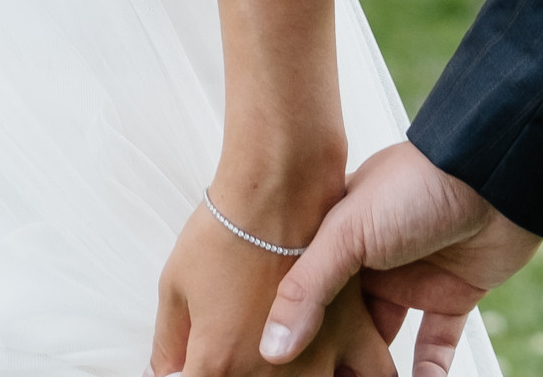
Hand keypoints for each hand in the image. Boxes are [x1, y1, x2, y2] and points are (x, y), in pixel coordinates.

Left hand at [152, 188, 393, 376]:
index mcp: (222, 366)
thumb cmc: (224, 231)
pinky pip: (375, 373)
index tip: (202, 364)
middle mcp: (273, 376)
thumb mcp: (175, 285)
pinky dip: (360, 373)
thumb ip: (170, 342)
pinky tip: (345, 366)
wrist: (276, 185)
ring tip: (299, 364)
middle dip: (250, 371)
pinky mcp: (354, 333)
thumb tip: (168, 372)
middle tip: (245, 352)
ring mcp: (317, 359)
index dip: (199, 375)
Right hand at [261, 143, 538, 376]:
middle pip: (345, 323)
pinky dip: (428, 373)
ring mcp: (413, 276)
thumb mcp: (348, 231)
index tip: (284, 366)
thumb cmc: (416, 183)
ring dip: (378, 371)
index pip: (308, 292)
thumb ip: (308, 288)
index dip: (297, 329)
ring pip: (387, 339)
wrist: (492, 174)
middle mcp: (373, 258)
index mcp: (339, 235)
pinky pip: (435, 345)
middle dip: (337, 358)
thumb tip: (271, 346)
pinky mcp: (451, 294)